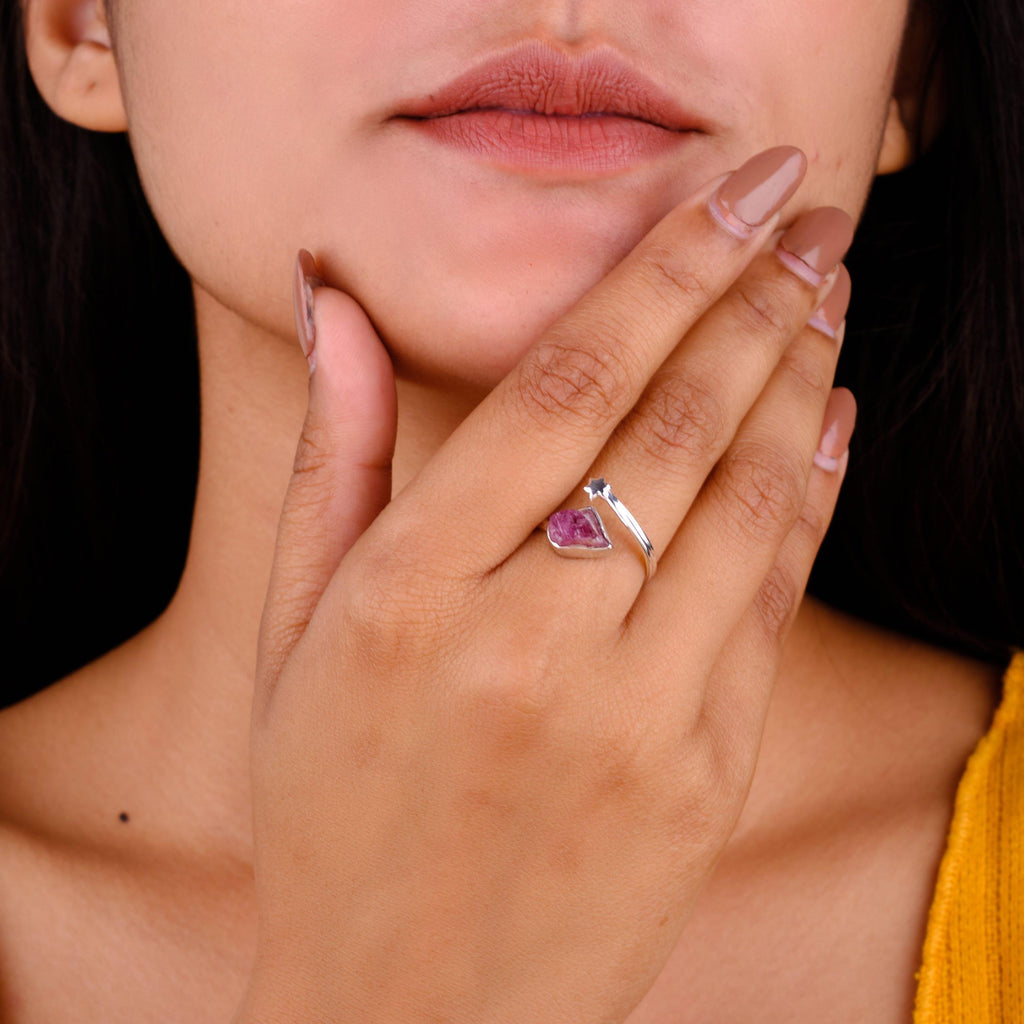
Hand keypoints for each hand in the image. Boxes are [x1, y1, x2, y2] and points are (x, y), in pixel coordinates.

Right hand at [240, 146, 855, 1023]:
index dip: (662, 274)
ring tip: (828, 294)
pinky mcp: (704, 774)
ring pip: (747, 503)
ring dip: (798, 378)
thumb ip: (334, 460)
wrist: (406, 1008)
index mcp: (409, 594)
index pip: (561, 388)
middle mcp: (527, 643)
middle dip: (756, 300)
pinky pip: (775, 603)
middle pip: (675, 427)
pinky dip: (814, 497)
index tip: (734, 197)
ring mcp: (633, 715)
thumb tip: (341, 313)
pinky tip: (831, 419)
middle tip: (809, 215)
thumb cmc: (333, 808)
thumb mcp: (295, 633)